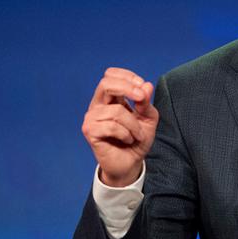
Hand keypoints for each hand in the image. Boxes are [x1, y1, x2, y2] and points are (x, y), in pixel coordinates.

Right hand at [81, 67, 158, 186]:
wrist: (130, 163)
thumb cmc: (137, 139)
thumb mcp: (148, 118)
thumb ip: (146, 102)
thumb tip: (147, 86)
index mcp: (109, 98)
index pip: (111, 75)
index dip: (128, 77)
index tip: (142, 87)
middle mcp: (98, 105)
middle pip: (106, 83)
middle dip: (127, 88)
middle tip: (141, 98)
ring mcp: (91, 118)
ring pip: (116, 111)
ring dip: (133, 124)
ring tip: (137, 135)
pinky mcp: (90, 132)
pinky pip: (111, 126)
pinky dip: (126, 134)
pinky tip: (127, 140)